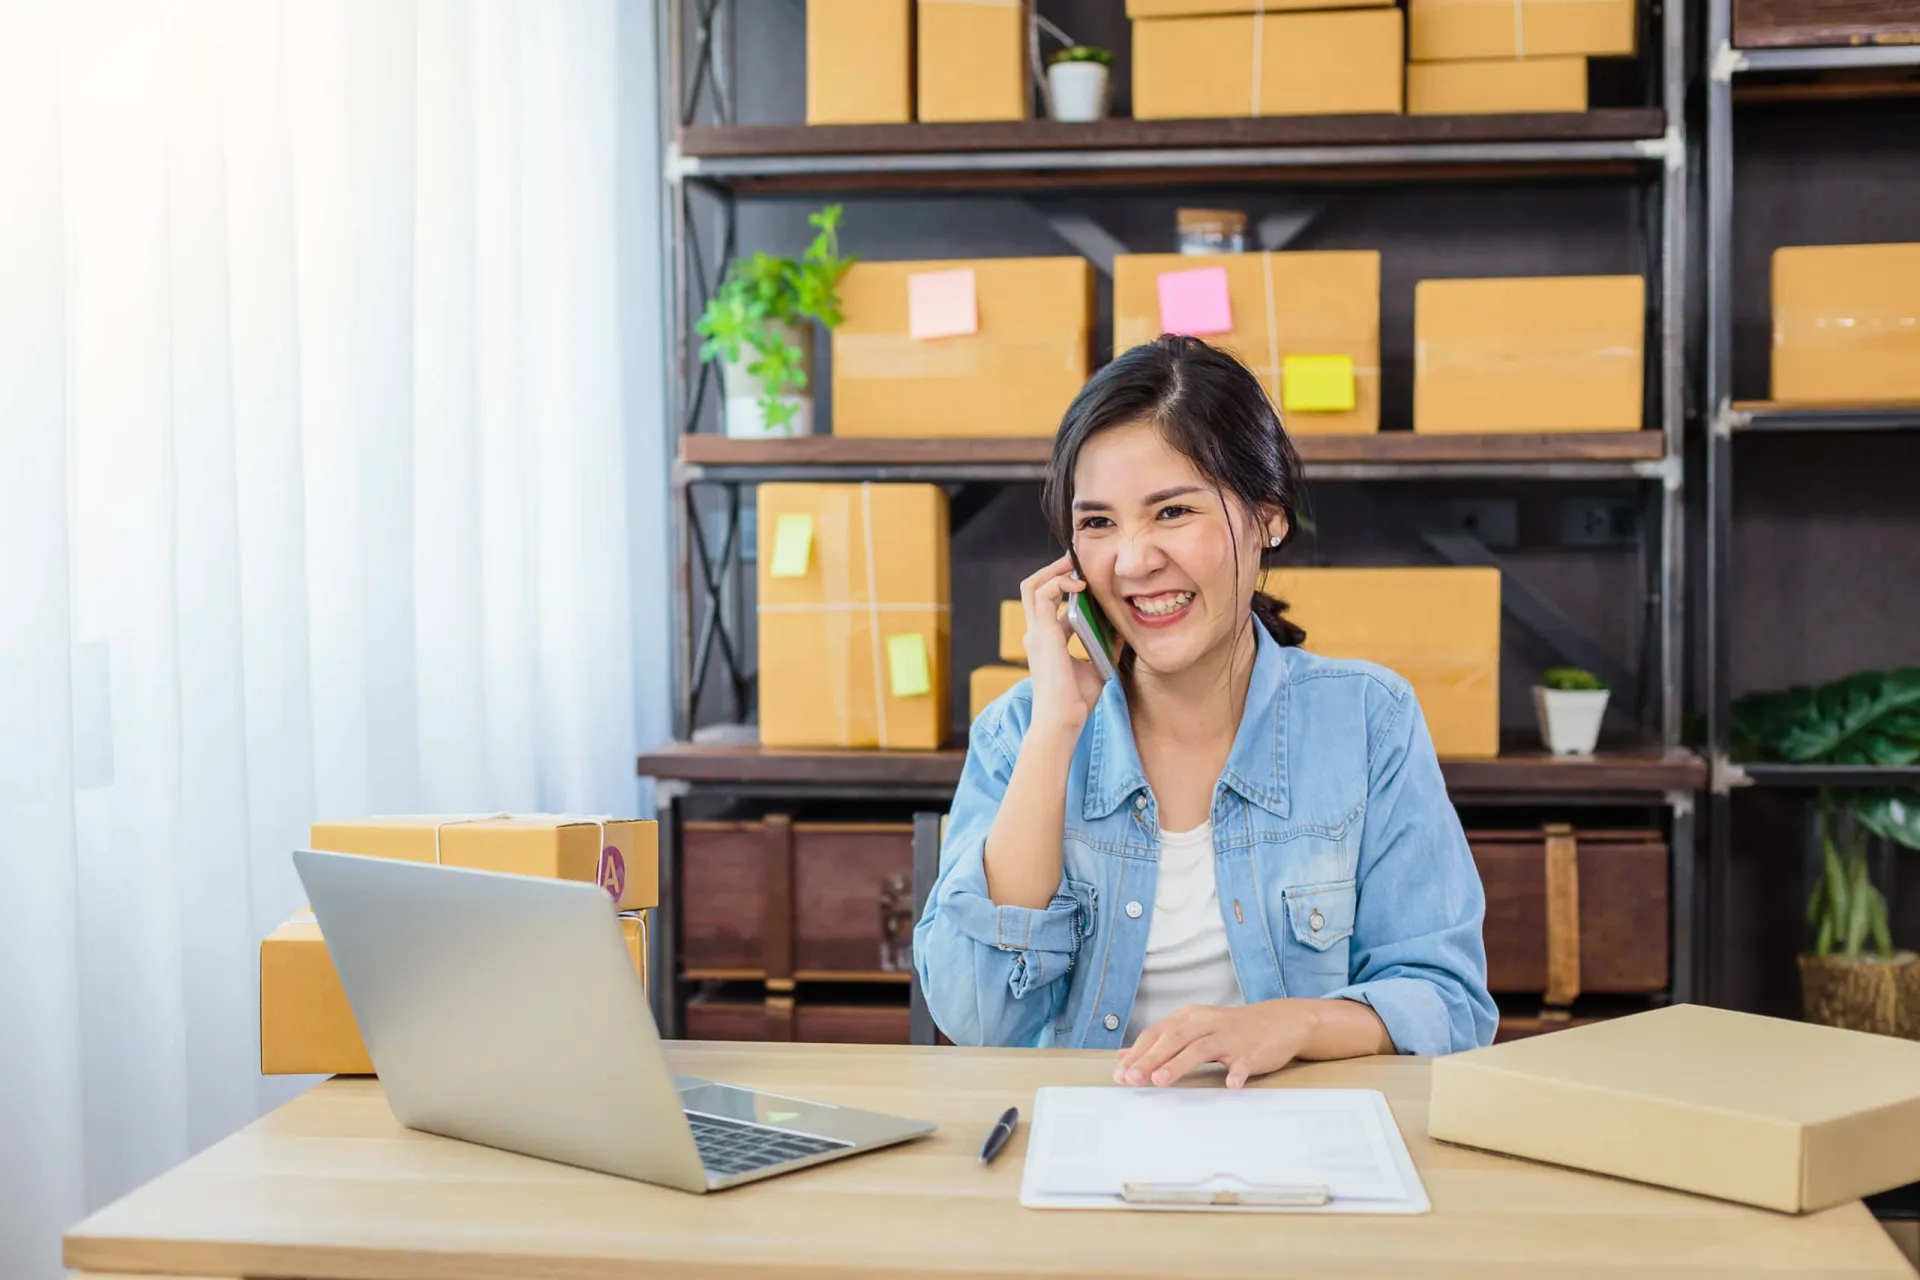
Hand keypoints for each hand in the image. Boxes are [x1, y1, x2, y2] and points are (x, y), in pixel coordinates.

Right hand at [1018, 553, 1108, 735]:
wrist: (1063, 720)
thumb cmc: (1076, 702)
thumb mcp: (1097, 667)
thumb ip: (1105, 647)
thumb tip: (1122, 630)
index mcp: (1047, 641)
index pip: (1050, 605)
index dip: (1066, 588)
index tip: (1086, 578)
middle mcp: (1037, 633)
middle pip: (1033, 588)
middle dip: (1053, 570)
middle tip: (1076, 560)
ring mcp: (1036, 632)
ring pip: (1032, 586)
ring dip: (1054, 571)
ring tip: (1075, 564)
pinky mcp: (1041, 633)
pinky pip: (1042, 595)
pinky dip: (1059, 583)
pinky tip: (1080, 585)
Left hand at [1114, 1002, 1321, 1089]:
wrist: (1280, 1021)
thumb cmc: (1230, 1029)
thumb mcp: (1193, 1028)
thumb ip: (1161, 1041)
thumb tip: (1124, 1055)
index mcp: (1189, 1017)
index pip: (1156, 1034)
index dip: (1137, 1053)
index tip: (1120, 1074)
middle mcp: (1206, 1023)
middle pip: (1173, 1038)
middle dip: (1150, 1059)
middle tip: (1132, 1078)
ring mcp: (1230, 1036)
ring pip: (1201, 1048)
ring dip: (1179, 1064)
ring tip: (1160, 1080)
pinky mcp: (1252, 1051)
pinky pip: (1244, 1062)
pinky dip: (1237, 1073)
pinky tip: (1230, 1084)